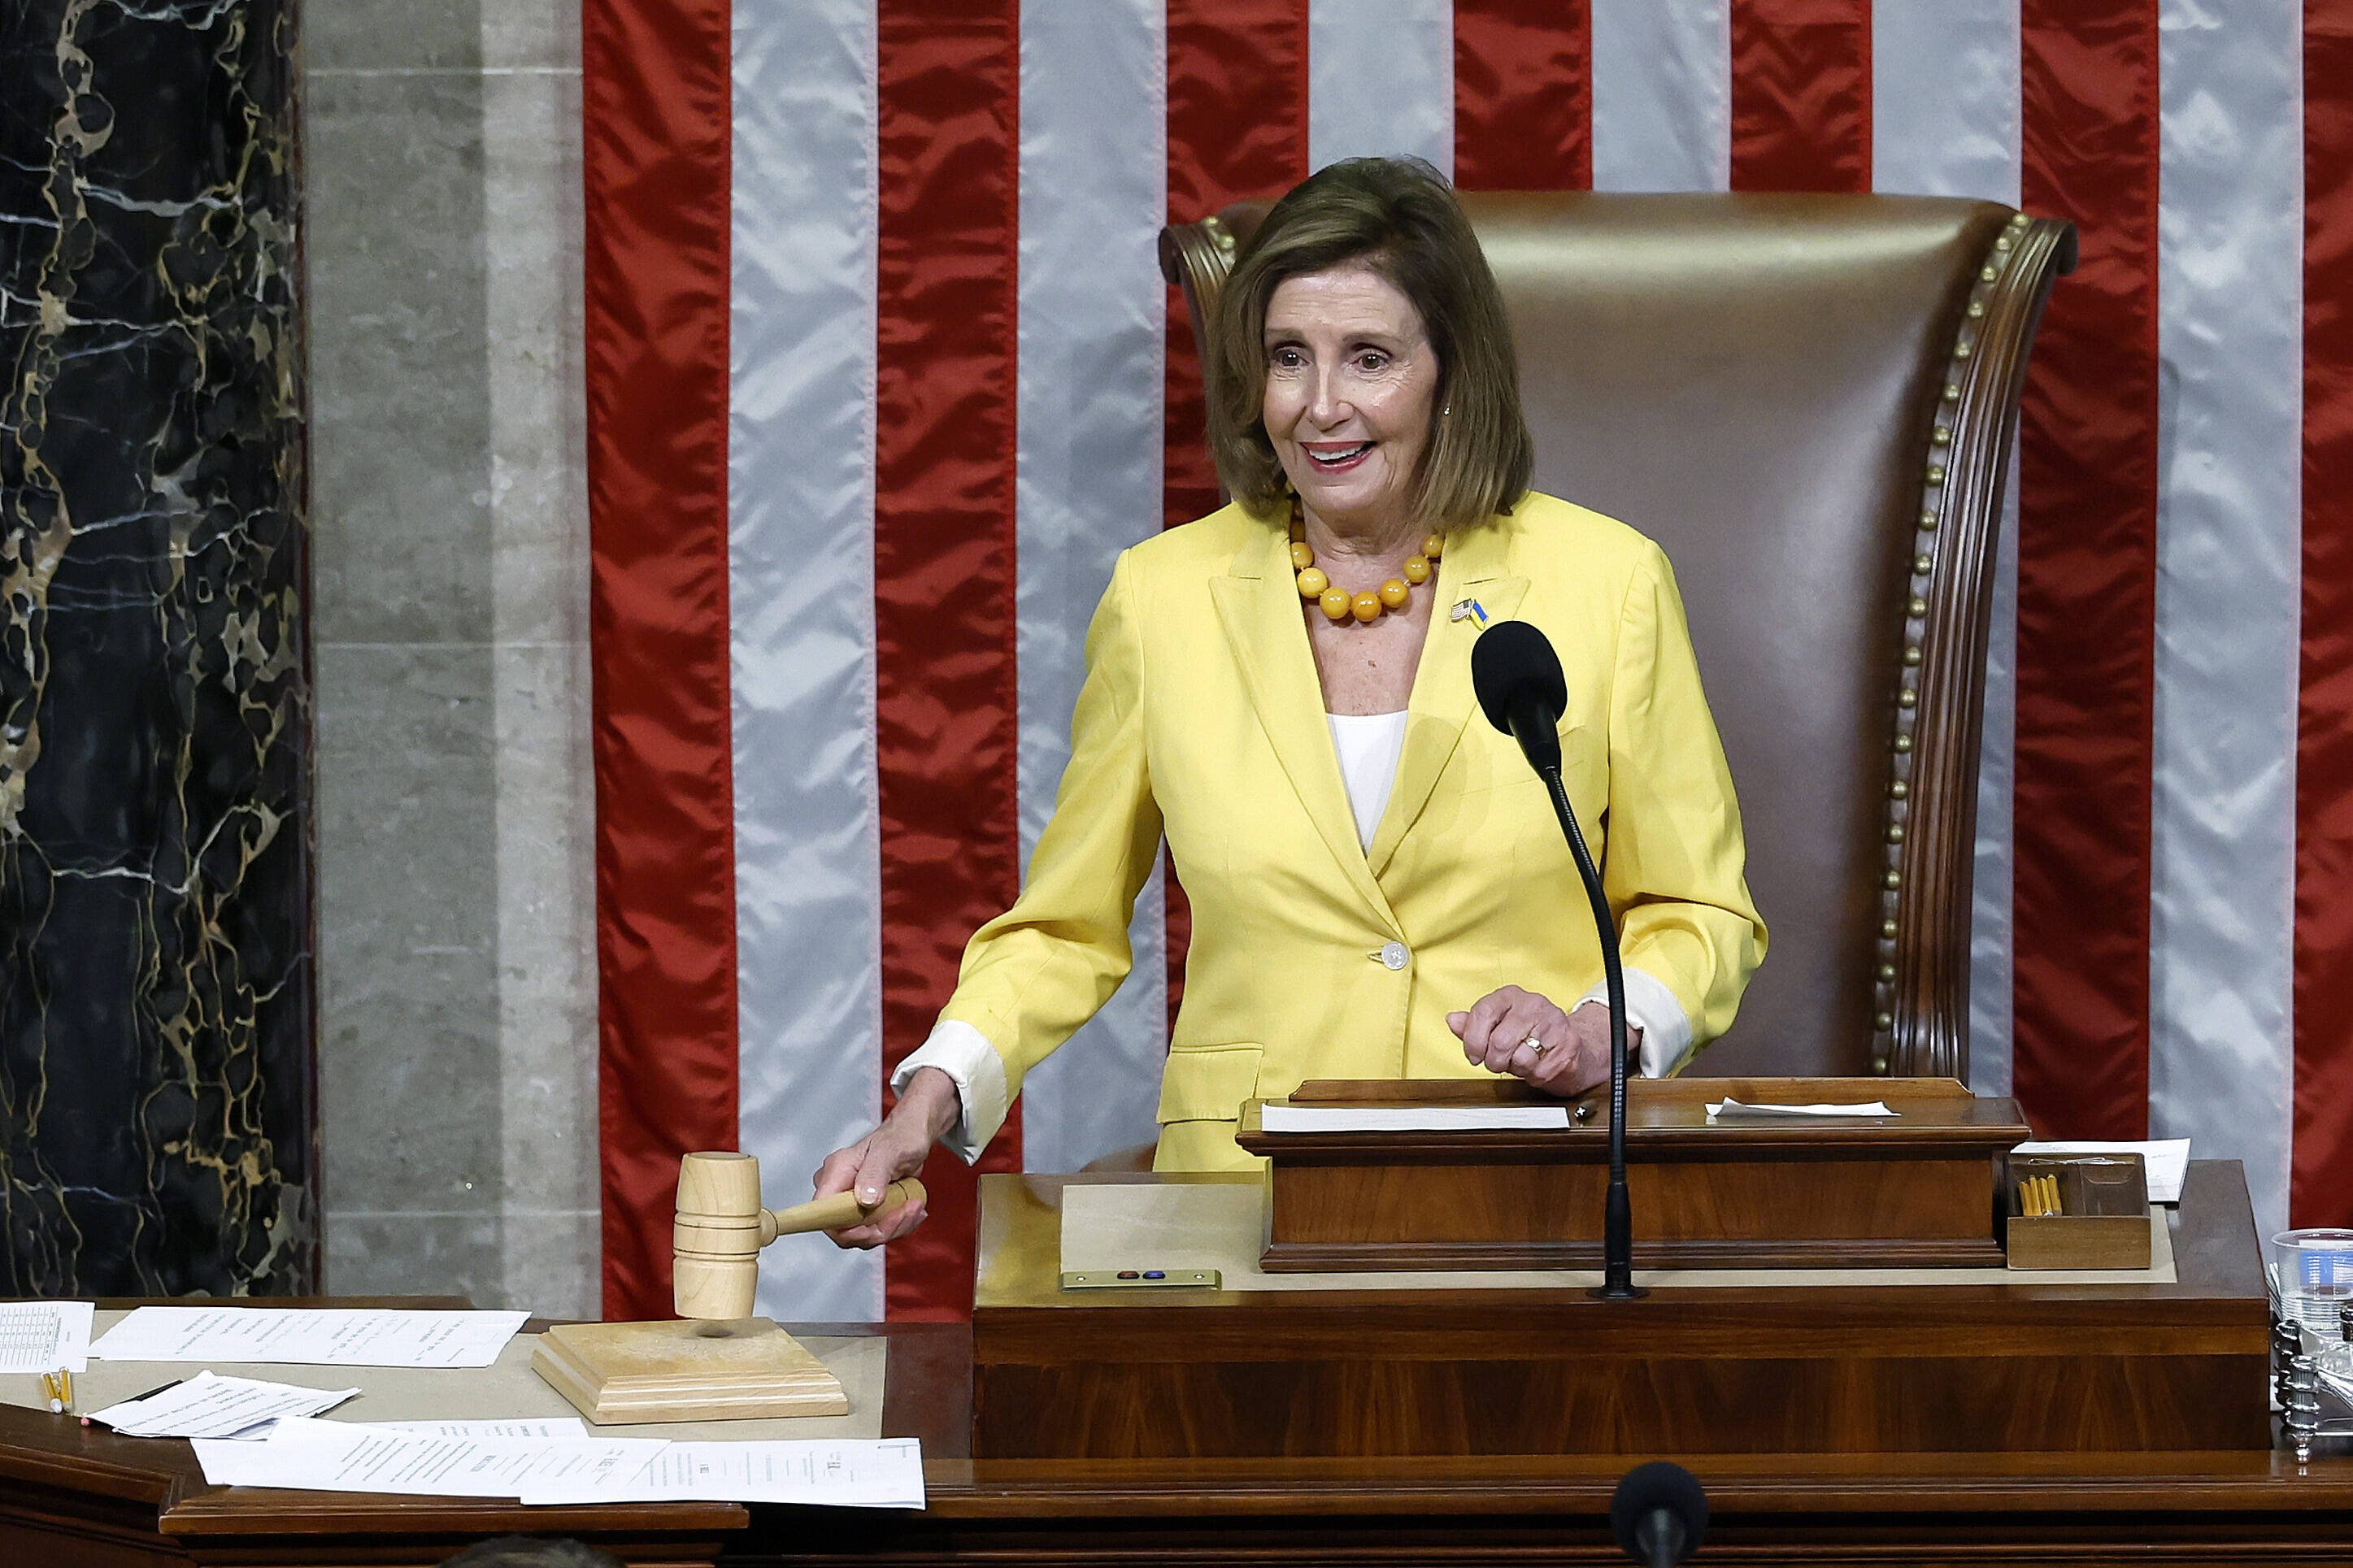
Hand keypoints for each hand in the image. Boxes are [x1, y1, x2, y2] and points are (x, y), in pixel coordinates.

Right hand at [809, 1067, 960, 1248]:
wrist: (912, 1136)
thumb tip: (863, 1200)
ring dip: (895, 1226)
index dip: (844, 1230)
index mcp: (836, 1172)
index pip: (823, 1213)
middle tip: (906, 1212)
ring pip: (865, 1233)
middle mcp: (839, 1188)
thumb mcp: (889, 1152)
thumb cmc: (900, 1137)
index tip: (874, 1228)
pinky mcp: (866, 1209)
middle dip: (880, 1229)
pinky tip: (913, 1209)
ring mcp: (851, 1201)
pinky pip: (877, 1229)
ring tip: (915, 1207)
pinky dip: (898, 1224)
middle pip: (846, 1230)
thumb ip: (875, 1174)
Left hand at [1448, 986, 1629, 1098]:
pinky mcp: (1567, 1045)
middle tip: (1499, 1062)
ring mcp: (1553, 1023)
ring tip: (1521, 1060)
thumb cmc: (1529, 1033)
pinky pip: (1539, 1072)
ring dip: (1516, 1069)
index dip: (1473, 1040)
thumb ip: (1473, 1024)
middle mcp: (1533, 1004)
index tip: (1473, 1055)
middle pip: (1499, 1042)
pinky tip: (1538, 1065)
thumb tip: (1453, 1020)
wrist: (1569, 1044)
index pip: (1482, 1013)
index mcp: (1511, 995)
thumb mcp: (1497, 1024)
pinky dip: (1534, 1076)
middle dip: (1494, 1061)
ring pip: (1519, 1059)